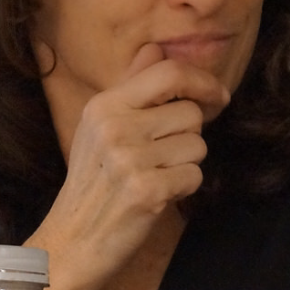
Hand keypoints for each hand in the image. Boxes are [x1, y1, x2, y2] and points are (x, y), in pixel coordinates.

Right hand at [33, 44, 228, 281]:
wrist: (72, 240)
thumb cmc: (92, 182)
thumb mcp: (99, 127)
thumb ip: (132, 86)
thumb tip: (155, 49)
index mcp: (104, 106)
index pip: (168, 73)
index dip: (202, 81)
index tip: (216, 96)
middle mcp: (115, 127)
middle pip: (191, 113)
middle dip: (189, 135)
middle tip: (164, 155)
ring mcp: (130, 160)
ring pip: (197, 146)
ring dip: (186, 163)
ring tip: (156, 176)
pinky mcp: (148, 192)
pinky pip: (194, 175)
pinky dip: (184, 187)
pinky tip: (159, 195)